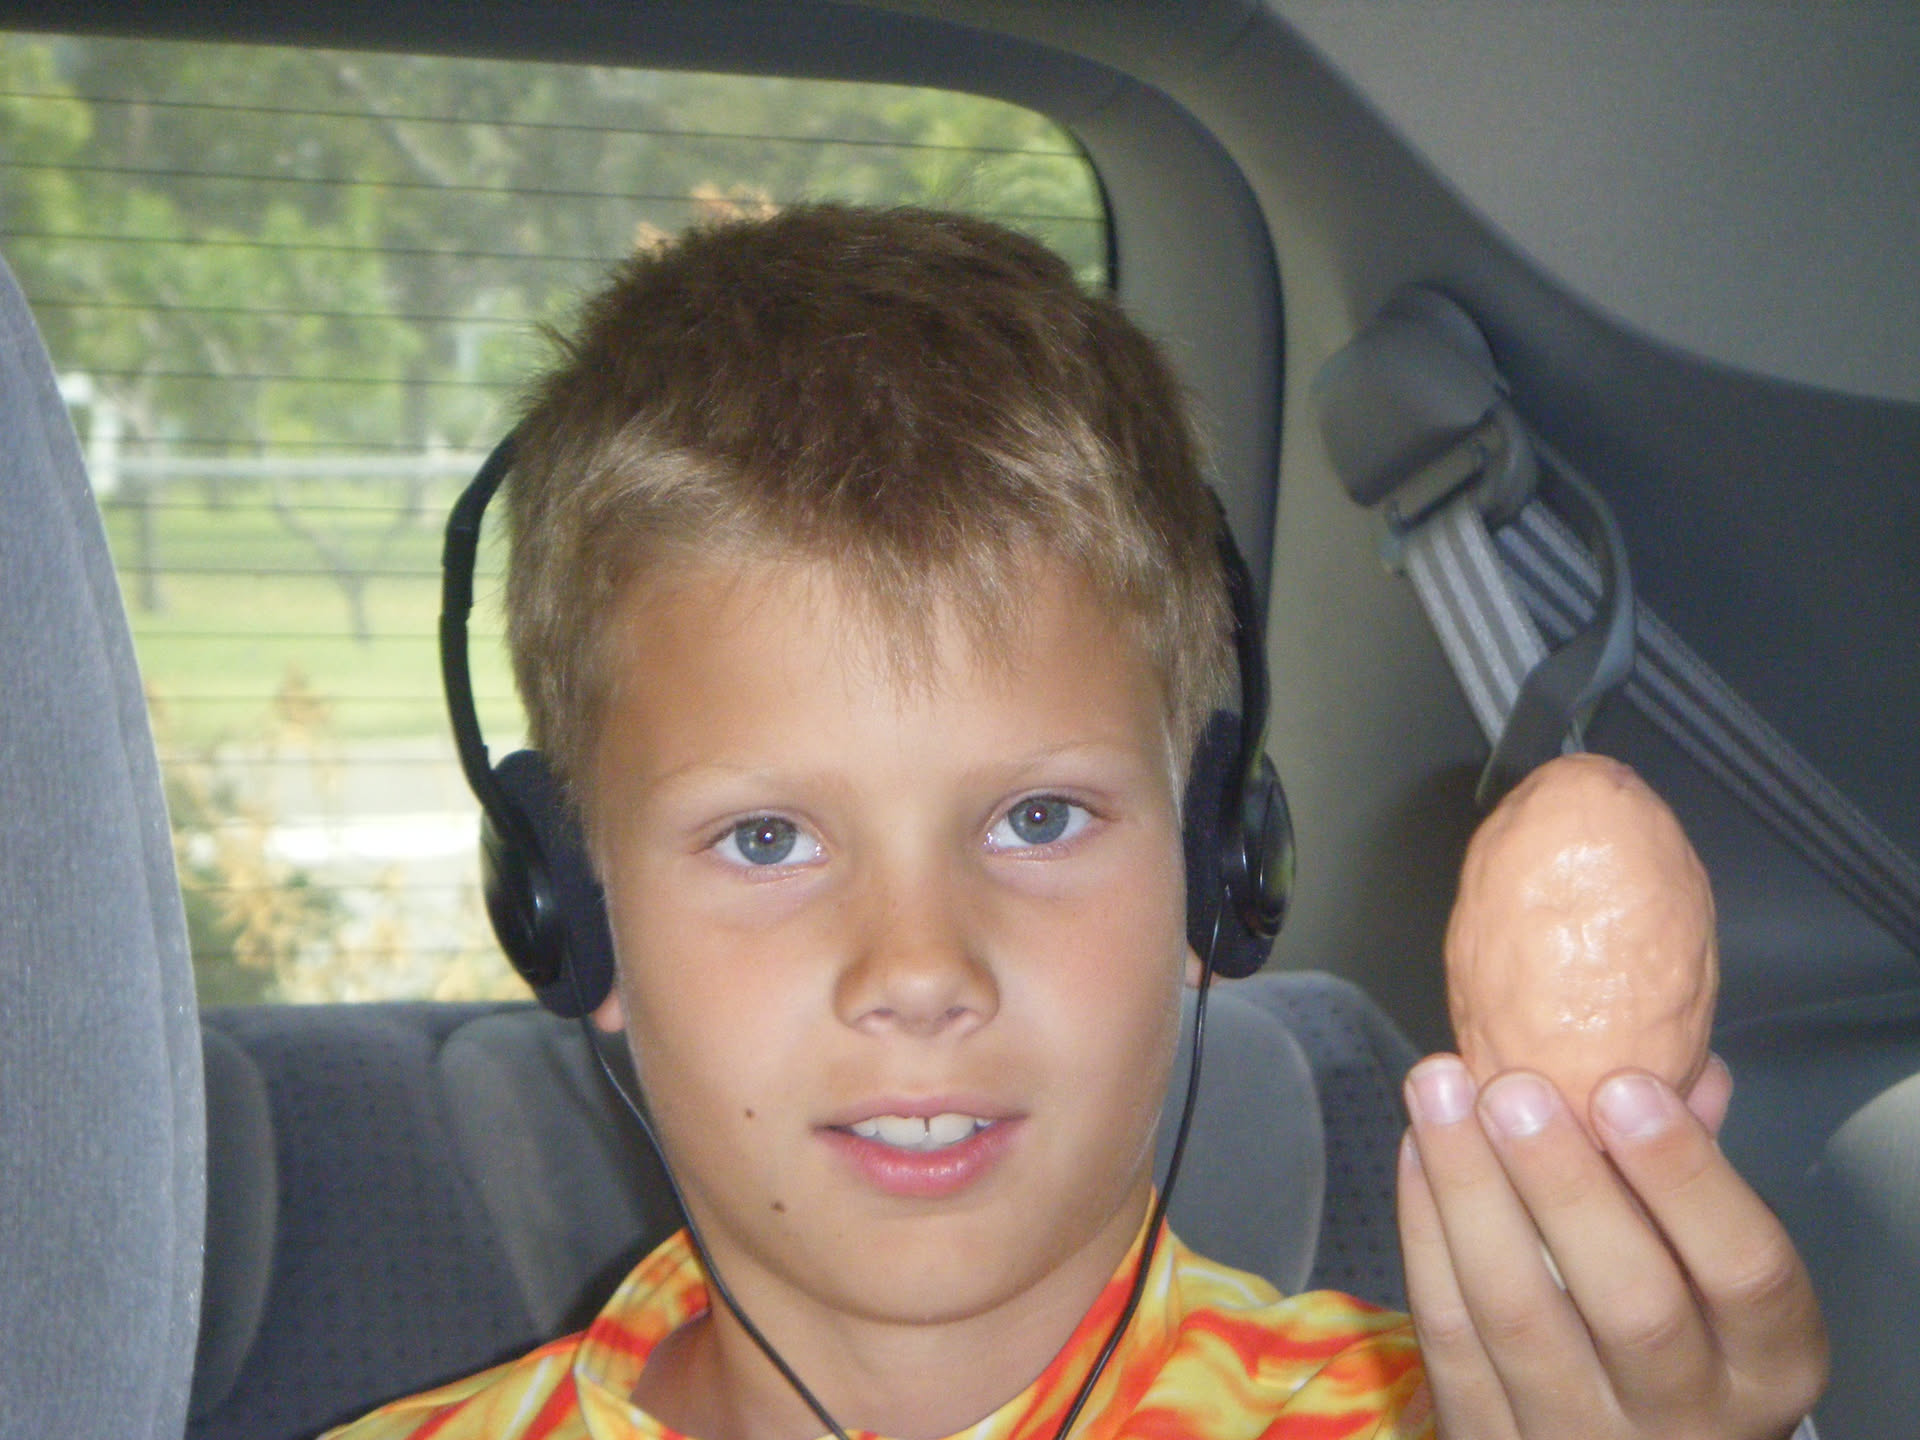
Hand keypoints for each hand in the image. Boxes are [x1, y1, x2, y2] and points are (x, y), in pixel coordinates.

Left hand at [1397, 1054, 1826, 1439]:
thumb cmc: (1684, 1347)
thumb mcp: (1721, 1284)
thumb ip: (1695, 1180)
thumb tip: (1678, 1063)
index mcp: (1766, 1364)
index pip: (1747, 1273)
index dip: (1687, 1177)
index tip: (1625, 1084)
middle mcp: (1684, 1416)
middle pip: (1630, 1303)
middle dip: (1563, 1184)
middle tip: (1513, 1088)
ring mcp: (1580, 1434)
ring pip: (1518, 1315)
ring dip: (1469, 1189)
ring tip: (1439, 1091)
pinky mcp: (1488, 1437)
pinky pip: (1449, 1334)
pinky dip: (1426, 1233)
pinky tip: (1416, 1150)